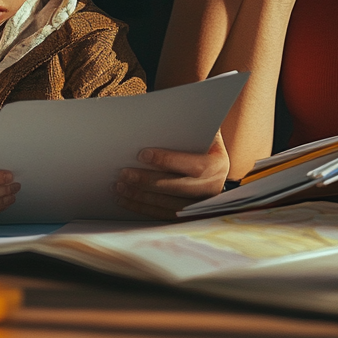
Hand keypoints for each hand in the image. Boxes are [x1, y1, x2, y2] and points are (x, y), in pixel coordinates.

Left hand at [114, 133, 229, 219]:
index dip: (168, 160)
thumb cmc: (201, 144)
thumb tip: (158, 121)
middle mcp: (212, 189)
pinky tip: (125, 199)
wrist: (212, 166)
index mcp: (217, 165)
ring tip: (120, 186)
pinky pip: (161, 214)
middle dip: (148, 181)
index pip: (194, 165)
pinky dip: (141, 207)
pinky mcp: (186, 216)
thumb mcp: (201, 133)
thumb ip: (186, 129)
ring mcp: (199, 206)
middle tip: (124, 174)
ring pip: (167, 204)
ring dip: (140, 197)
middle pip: (177, 188)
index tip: (143, 154)